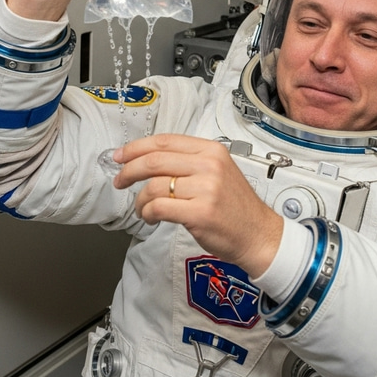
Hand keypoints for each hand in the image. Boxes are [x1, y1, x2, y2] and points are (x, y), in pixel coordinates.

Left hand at [113, 134, 282, 277]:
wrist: (258, 234)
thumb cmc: (234, 206)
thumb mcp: (217, 172)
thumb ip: (188, 163)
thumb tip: (147, 160)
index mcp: (211, 150)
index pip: (165, 141)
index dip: (136, 147)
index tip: (120, 156)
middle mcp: (209, 165)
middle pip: (155, 160)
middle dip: (129, 170)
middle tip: (119, 180)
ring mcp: (206, 188)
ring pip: (154, 186)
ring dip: (140, 199)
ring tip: (142, 208)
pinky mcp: (200, 212)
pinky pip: (159, 207)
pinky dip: (147, 213)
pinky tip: (150, 218)